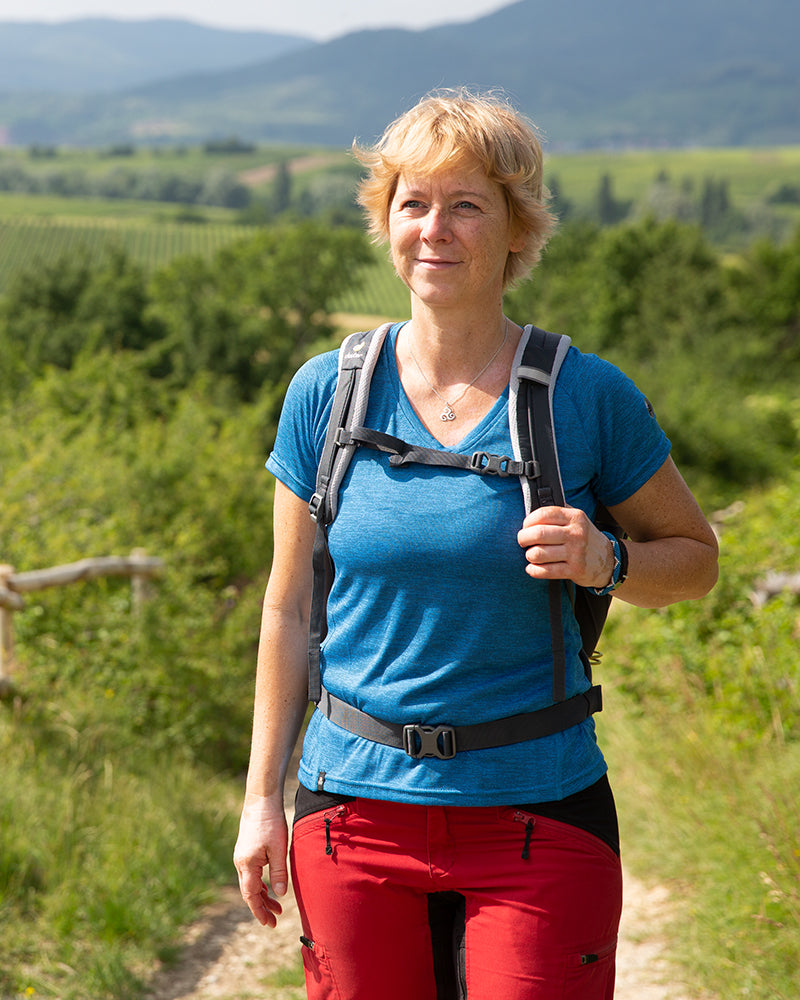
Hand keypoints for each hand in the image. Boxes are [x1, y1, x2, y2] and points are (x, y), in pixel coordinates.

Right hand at [233, 792, 288, 926]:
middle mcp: (241, 863)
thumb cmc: (271, 823)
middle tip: (275, 921)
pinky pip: (251, 874)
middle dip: (262, 907)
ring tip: (277, 907)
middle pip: (249, 892)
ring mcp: (242, 856)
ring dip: (262, 896)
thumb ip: (278, 873)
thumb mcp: (278, 849)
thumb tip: (280, 895)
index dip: (260, 912)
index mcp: (247, 865)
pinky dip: (260, 884)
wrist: (261, 800)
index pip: (250, 896)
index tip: (269, 924)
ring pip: (250, 883)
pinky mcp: (246, 850)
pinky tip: (269, 888)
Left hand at [517, 506, 613, 588]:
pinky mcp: (575, 570)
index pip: (544, 514)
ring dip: (529, 555)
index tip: (525, 527)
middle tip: (522, 541)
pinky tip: (532, 568)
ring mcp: (576, 553)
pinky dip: (533, 570)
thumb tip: (529, 513)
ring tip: (531, 555)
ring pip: (539, 553)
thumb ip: (557, 514)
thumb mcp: (576, 520)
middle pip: (538, 533)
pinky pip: (546, 571)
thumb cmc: (584, 538)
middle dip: (523, 538)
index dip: (528, 521)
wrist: (608, 560)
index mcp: (575, 517)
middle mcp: (576, 533)